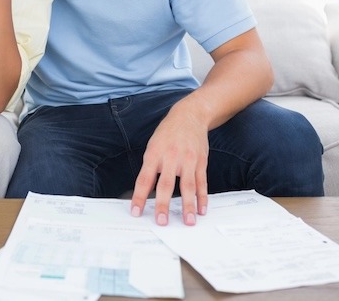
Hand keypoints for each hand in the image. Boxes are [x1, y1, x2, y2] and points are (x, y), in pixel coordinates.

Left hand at [129, 108, 208, 226]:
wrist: (189, 115)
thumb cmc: (167, 134)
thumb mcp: (153, 146)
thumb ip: (150, 168)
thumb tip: (144, 192)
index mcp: (154, 154)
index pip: (144, 179)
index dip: (139, 197)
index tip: (136, 212)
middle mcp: (171, 157)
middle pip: (166, 184)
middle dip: (163, 204)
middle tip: (161, 222)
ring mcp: (188, 160)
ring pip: (188, 186)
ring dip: (188, 205)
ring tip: (188, 221)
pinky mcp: (201, 161)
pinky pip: (202, 182)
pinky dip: (202, 197)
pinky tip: (201, 209)